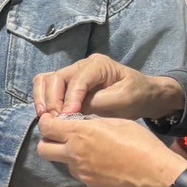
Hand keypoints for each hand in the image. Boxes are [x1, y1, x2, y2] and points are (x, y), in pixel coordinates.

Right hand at [31, 54, 184, 119]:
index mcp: (98, 65)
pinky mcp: (68, 84)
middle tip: (55, 121)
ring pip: (46, 80)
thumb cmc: (136, 96)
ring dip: (43, 99)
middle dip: (53, 100)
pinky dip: (43, 99)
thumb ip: (97, 103)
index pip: (76, 80)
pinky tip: (46, 114)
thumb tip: (71, 111)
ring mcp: (73, 73)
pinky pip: (48, 87)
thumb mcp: (122, 100)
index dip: (70, 99)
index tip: (68, 117)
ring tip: (46, 117)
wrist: (143, 95)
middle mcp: (81, 65)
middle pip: (55, 78)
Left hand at [37, 114, 186, 186]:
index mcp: (79, 134)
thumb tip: (82, 123)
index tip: (52, 119)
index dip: (46, 121)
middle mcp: (74, 153)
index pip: (46, 127)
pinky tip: (99, 161)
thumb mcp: (116, 122)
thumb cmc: (140, 143)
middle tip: (61, 136)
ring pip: (61, 162)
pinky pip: (78, 173)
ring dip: (67, 154)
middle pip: (43, 149)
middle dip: (47, 141)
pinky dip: (82, 166)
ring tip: (86, 149)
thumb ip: (92, 123)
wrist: (156, 175)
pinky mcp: (90, 184)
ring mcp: (81, 172)